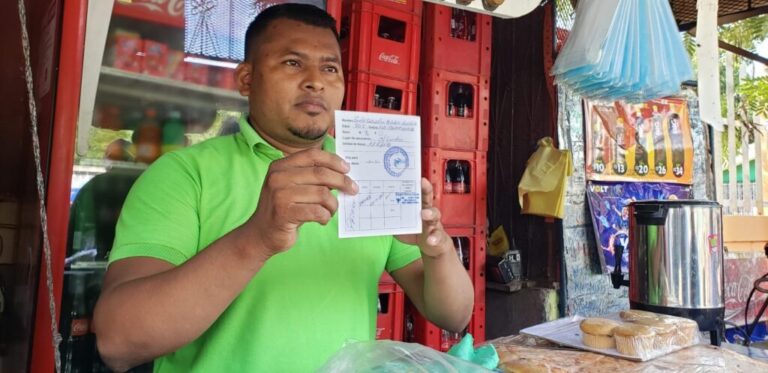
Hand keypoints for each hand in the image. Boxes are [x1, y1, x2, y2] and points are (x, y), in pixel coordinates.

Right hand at [241, 148, 357, 257]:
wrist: (261, 233)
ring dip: (333, 204)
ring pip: (322, 194)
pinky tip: (322, 219)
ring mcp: (280, 195)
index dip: (333, 160)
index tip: (347, 169)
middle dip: (342, 181)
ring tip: (331, 210)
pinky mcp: (284, 213)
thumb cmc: (283, 208)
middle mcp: (278, 177)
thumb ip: (311, 177)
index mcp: (280, 166)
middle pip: (320, 173)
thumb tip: (342, 173)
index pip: (312, 155)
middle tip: (353, 189)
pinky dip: (325, 216)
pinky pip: (317, 211)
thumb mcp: (293, 186)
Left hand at [395, 178, 451, 257]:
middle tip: (423, 183)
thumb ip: (392, 217)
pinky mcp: (437, 235)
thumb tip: (375, 211)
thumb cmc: (415, 230)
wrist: (431, 245)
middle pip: (428, 197)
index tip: (416, 176)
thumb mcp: (401, 223)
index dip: (418, 183)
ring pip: (435, 215)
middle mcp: (428, 211)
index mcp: (419, 205)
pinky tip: (431, 240)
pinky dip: (434, 238)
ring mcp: (434, 222)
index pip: (418, 192)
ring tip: (425, 214)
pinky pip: (437, 236)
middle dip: (426, 189)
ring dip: (430, 213)